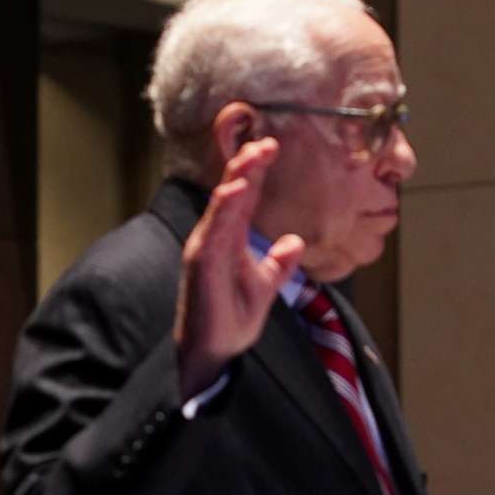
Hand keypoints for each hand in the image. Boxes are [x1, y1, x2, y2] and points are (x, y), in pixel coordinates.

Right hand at [173, 138, 304, 394]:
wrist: (215, 351)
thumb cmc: (231, 317)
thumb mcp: (265, 285)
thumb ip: (279, 263)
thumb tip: (294, 242)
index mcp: (230, 238)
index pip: (244, 198)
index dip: (255, 172)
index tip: (271, 145)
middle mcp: (215, 238)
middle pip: (231, 194)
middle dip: (246, 167)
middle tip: (266, 143)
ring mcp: (206, 249)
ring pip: (220, 207)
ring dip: (235, 182)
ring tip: (250, 159)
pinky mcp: (200, 265)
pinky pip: (212, 233)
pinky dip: (222, 211)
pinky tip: (232, 192)